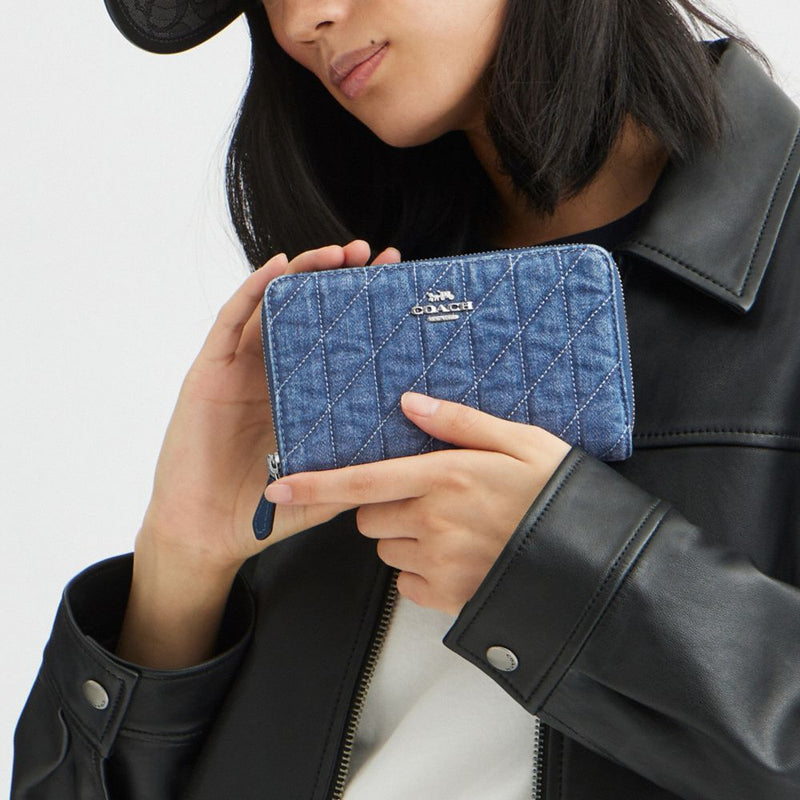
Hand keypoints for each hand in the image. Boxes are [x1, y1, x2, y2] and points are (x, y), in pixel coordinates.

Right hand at [140, 240, 400, 573]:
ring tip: (338, 253)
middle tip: (373, 256)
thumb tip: (417, 451)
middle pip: (307, 312)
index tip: (399, 284)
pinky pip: (231, 321)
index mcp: (303, 394)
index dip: (365, 309)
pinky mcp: (210, 371)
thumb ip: (363, 463)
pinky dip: (253, 290)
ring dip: (303, 272)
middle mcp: (273, 373)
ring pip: (272, 305)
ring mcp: (241, 369)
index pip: (338, 339)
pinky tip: (279, 266)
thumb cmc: (266, 509)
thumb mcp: (330, 481)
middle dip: (338, 278)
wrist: (206, 532)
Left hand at [265, 393, 570, 615]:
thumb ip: (459, 421)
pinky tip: (458, 556)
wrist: (592, 556)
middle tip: (429, 496)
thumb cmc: (555, 492)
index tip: (279, 487)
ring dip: (405, 538)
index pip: (361, 481)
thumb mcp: (519, 439)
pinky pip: (408, 583)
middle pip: (370, 515)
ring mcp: (439, 563)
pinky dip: (422, 571)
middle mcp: (434, 522)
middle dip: (386, 506)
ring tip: (453, 527)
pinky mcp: (447, 596)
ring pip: (388, 549)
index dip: (314, 485)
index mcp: (444, 476)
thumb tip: (409, 402)